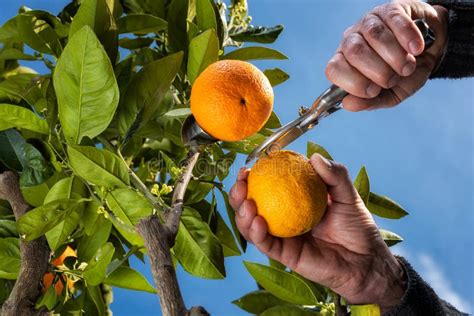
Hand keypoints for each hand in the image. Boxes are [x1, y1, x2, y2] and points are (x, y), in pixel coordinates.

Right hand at [230, 154, 405, 311]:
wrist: (365, 260)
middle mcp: (283, 218)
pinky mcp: (284, 255)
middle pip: (251, 206)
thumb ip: (334, 175)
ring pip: (250, 226)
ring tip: (247, 203)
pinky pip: (265, 244)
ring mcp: (282, 237)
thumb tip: (315, 156)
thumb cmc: (357, 227)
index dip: (252, 177)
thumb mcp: (347, 195)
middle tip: (241, 184)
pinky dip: (256, 233)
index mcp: (294, 201)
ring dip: (242, 214)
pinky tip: (257, 222)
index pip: (267, 187)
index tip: (248, 167)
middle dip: (238, 194)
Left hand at [326, 0, 447, 110]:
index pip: (334, 70)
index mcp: (345, 62)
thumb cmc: (404, 74)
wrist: (432, 51)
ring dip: (396, 57)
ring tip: (408, 66)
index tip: (374, 91)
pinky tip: (416, 49)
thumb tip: (348, 104)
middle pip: (354, 52)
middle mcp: (352, 39)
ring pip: (375, 35)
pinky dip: (408, 38)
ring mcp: (370, 21)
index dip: (353, 83)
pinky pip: (395, 21)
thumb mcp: (390, 94)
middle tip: (394, 79)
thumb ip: (370, 102)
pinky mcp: (391, 9)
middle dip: (378, 71)